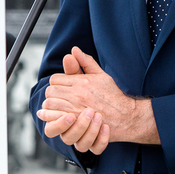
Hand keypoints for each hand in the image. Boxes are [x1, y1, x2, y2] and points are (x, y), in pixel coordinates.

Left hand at [38, 47, 159, 144]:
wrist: (125, 116)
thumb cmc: (113, 95)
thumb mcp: (101, 75)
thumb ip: (86, 62)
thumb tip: (74, 49)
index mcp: (82, 82)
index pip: (55, 79)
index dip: (57, 83)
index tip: (62, 88)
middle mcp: (77, 94)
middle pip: (50, 92)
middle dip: (53, 94)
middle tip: (59, 98)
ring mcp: (76, 109)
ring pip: (50, 105)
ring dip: (51, 106)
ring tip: (58, 108)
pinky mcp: (75, 124)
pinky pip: (55, 119)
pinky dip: (53, 118)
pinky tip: (58, 118)